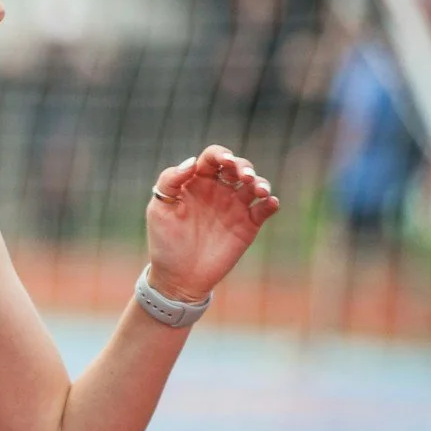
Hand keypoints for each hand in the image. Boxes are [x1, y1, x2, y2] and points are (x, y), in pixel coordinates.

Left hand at [146, 144, 279, 299]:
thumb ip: (170, 181)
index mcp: (197, 181)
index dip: (220, 154)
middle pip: (238, 166)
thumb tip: (192, 162)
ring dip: (261, 182)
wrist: (179, 276)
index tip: (225, 160)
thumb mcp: (159, 209)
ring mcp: (235, 206)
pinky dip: (271, 203)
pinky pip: (264, 209)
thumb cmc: (165, 241)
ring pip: (255, 184)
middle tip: (244, 175)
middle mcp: (218, 190)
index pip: (212, 158)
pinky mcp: (248, 225)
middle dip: (244, 165)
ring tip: (259, 190)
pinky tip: (269, 202)